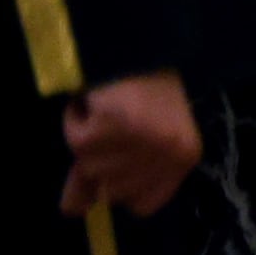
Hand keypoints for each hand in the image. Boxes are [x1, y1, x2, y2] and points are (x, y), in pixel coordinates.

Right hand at [59, 69, 202, 217]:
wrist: (138, 43)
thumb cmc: (142, 90)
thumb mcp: (136, 139)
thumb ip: (106, 178)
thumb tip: (71, 211)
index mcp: (184, 159)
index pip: (143, 205)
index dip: (123, 187)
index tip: (120, 164)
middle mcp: (167, 155)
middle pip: (111, 191)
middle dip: (103, 161)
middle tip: (116, 127)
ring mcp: (140, 143)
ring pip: (90, 166)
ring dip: (89, 138)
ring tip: (108, 110)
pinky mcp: (111, 126)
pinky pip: (74, 139)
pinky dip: (75, 120)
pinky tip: (95, 102)